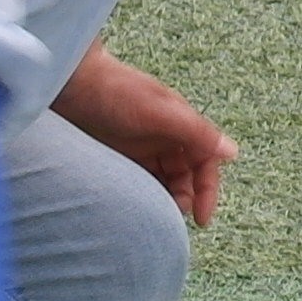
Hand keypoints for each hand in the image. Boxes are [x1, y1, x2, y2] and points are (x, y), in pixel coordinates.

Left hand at [53, 44, 233, 227]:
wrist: (69, 81)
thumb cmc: (116, 90)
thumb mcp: (160, 113)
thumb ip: (196, 132)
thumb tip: (232, 152)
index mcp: (181, 122)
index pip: (205, 162)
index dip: (207, 190)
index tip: (202, 219)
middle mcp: (165, 134)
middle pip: (186, 174)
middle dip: (185, 197)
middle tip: (171, 217)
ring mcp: (141, 144)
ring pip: (163, 178)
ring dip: (164, 196)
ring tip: (153, 216)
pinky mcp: (119, 152)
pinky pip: (139, 178)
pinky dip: (143, 192)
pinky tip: (134, 205)